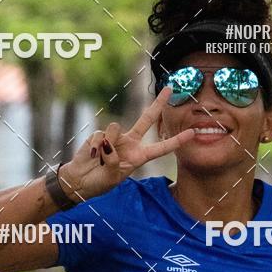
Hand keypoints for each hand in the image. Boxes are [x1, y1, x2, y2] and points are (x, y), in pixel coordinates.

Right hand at [57, 86, 195, 202]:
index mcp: (138, 157)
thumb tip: (107, 142)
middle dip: (158, 104)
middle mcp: (130, 144)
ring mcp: (115, 137)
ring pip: (116, 128)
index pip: (160, 148)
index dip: (176, 141)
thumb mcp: (111, 177)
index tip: (192, 133)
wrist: (80, 181)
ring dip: (106, 146)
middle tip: (170, 88)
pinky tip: (91, 156)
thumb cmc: (99, 183)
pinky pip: (100, 135)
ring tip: (100, 160)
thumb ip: (112, 160)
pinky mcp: (100, 134)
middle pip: (147, 120)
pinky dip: (95, 147)